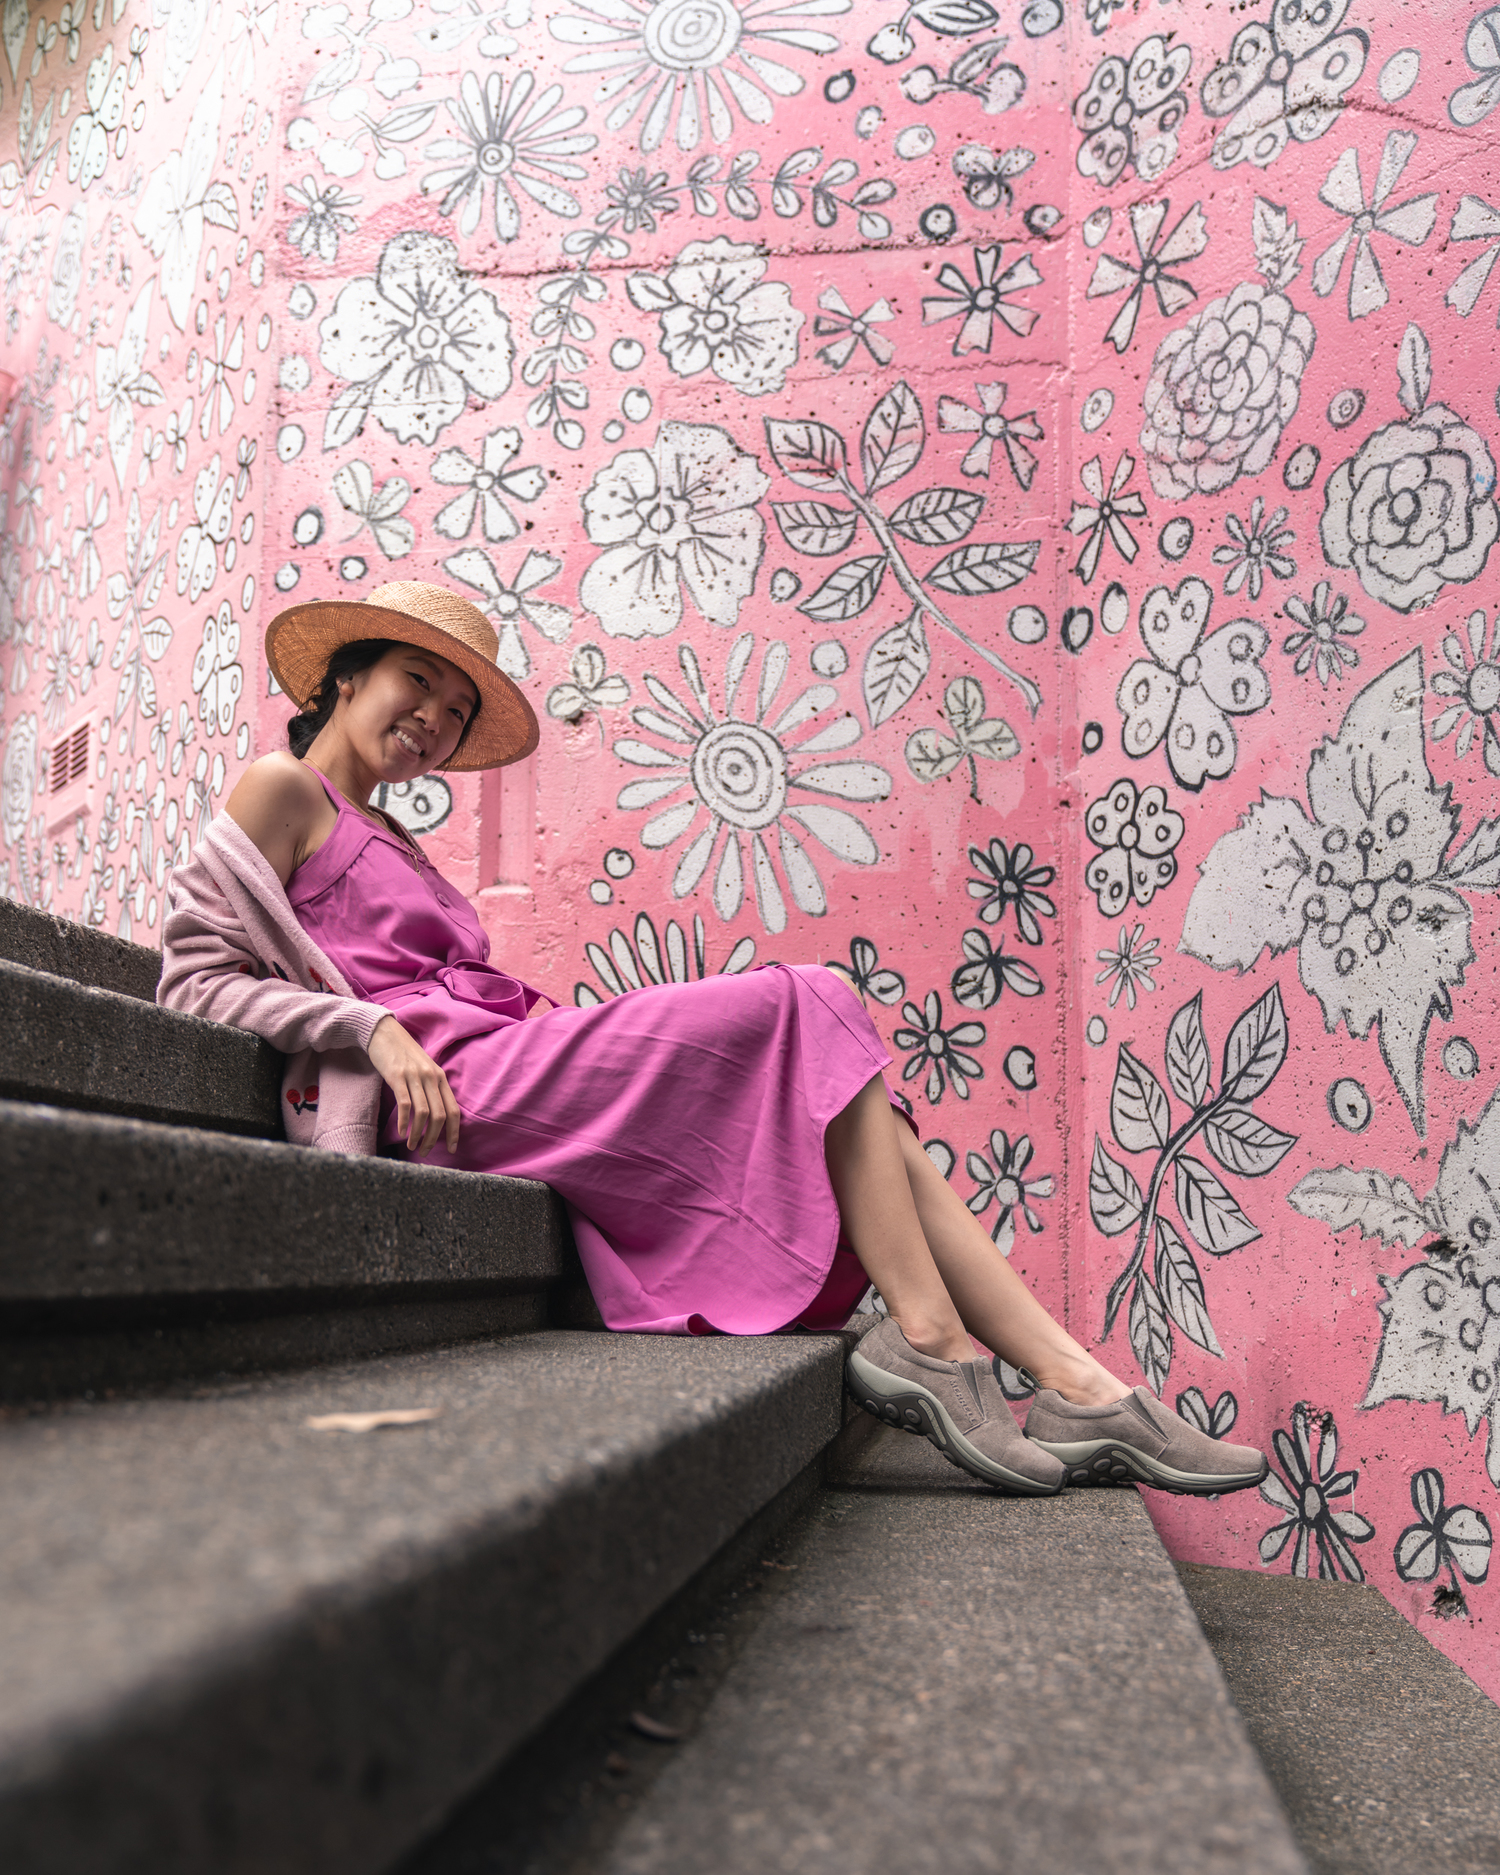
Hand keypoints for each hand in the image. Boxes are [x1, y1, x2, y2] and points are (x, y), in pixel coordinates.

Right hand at [367, 1014, 460, 1156]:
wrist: (383, 1032)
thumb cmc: (403, 1054)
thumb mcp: (424, 1069)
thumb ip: (431, 1088)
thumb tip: (436, 1116)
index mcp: (440, 1077)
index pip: (454, 1110)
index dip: (454, 1132)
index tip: (450, 1148)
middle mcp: (431, 1077)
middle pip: (440, 1115)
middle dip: (434, 1138)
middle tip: (425, 1152)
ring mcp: (415, 1076)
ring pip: (423, 1113)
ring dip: (418, 1134)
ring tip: (412, 1146)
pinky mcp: (397, 1076)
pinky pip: (405, 1104)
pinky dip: (404, 1122)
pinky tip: (401, 1132)